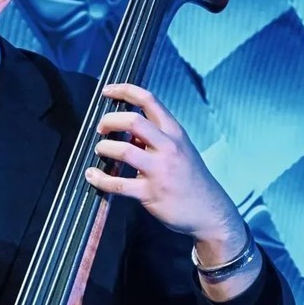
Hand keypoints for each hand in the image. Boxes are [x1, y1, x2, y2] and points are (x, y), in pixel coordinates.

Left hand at [84, 83, 243, 252]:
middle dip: (109, 121)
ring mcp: (160, 170)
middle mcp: (168, 147)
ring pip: (123, 150)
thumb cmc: (191, 179)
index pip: (149, 100)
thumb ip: (154, 138)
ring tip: (100, 150)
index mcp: (175, 132)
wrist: (211, 213)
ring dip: (104, 148)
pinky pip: (118, 184)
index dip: (124, 91)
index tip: (107, 91)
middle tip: (100, 128)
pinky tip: (92, 176)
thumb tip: (124, 130)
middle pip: (133, 121)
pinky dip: (100, 179)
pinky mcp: (150, 193)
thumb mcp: (180, 150)